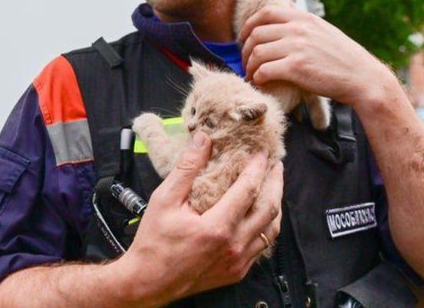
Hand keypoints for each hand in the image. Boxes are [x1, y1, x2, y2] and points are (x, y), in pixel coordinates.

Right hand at [115, 132, 282, 306]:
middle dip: (275, 183)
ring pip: (271, 230)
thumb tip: (203, 140)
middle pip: (268, 209)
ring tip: (273, 187)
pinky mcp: (237, 272)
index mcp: (217, 228)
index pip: (248, 190)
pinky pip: (262, 246)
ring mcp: (238, 262)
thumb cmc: (153, 243)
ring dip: (275, 205)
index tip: (261, 153)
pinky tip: (260, 215)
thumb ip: (187, 168)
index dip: (258, 168)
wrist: (148, 283)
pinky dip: (266, 226)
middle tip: (275, 165)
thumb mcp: (165, 199)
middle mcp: (233, 246)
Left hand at [239, 5, 392, 107]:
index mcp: (304, 18)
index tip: (244, 38)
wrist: (362, 77)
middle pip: (256, 33)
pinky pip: (264, 70)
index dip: (249, 25)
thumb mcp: (323, 31)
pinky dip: (257, 77)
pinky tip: (261, 82)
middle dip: (245, 49)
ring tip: (251, 75)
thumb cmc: (342, 58)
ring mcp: (297, 47)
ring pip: (257, 52)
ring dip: (249, 66)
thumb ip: (303, 26)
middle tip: (246, 62)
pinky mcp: (296, 68)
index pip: (265, 13)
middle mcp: (298, 29)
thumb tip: (284, 21)